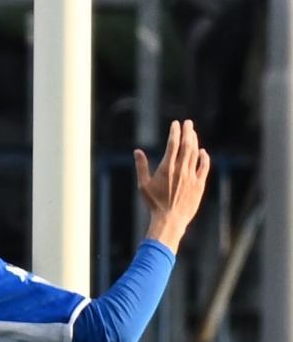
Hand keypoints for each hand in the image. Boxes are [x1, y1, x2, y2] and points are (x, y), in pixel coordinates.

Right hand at [133, 117, 211, 250]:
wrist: (170, 219)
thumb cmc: (154, 203)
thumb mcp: (142, 185)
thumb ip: (141, 166)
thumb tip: (137, 151)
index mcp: (166, 168)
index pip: (173, 144)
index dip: (175, 132)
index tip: (175, 124)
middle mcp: (181, 169)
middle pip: (187, 145)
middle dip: (187, 132)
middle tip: (188, 122)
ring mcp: (192, 176)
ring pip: (195, 154)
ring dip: (195, 141)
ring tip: (193, 133)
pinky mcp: (199, 184)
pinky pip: (204, 167)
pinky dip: (204, 158)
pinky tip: (203, 152)